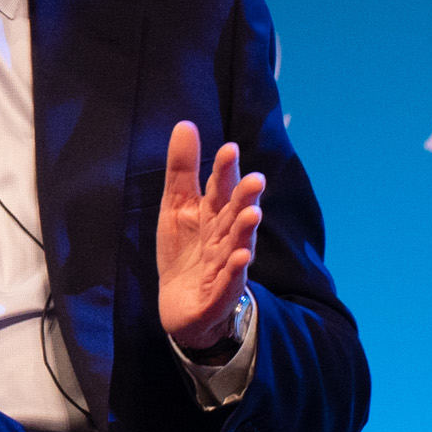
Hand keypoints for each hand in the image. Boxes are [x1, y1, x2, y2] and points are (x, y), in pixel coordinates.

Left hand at [156, 121, 264, 354]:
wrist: (182, 307)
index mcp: (214, 214)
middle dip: (245, 199)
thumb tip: (186, 124)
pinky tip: (241, 258)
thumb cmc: (186, 252)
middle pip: (235, 215)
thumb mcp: (176, 207)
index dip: (225, 170)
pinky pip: (228, 282)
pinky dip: (234, 271)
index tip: (229, 149)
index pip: (220, 189)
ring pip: (237, 246)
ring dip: (245, 232)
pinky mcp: (218, 295)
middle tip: (255, 180)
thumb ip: (183, 169)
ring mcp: (225, 266)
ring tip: (252, 215)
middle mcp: (225, 238)